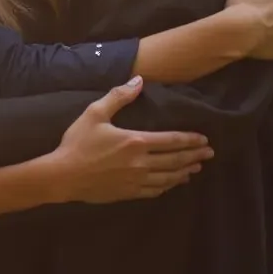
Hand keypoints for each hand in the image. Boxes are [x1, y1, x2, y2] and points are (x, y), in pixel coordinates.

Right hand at [51, 77, 213, 203]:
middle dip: (194, 156)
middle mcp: (141, 163)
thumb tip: (138, 80)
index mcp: (135, 141)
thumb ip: (118, 96)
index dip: (189, 140)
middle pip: (175, 160)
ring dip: (185, 172)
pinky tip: (173, 183)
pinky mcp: (129, 193)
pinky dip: (169, 186)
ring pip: (168, 177)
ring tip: (196, 168)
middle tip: (209, 154)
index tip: (204, 140)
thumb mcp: (94, 113)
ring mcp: (136, 180)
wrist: (64, 175)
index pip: (170, 140)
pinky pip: (156, 190)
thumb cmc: (78, 142)